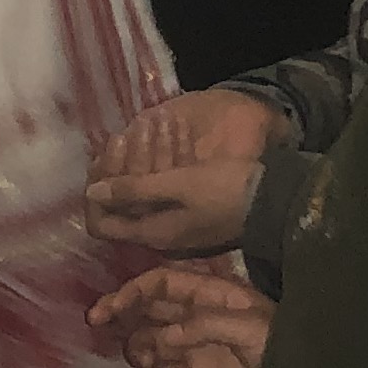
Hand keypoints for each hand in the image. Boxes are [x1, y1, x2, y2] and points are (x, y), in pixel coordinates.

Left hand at [85, 88, 290, 253]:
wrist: (275, 201)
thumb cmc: (225, 192)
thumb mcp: (178, 186)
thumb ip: (134, 190)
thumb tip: (92, 192)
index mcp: (152, 233)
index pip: (101, 225)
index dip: (92, 198)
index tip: (96, 165)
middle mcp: (159, 235)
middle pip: (118, 210)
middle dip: (114, 174)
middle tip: (120, 139)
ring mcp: (175, 227)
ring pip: (138, 198)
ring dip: (134, 168)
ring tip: (139, 132)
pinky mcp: (188, 215)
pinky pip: (156, 195)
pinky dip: (151, 172)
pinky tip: (155, 148)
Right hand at [90, 267, 272, 367]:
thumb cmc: (281, 349)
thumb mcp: (249, 326)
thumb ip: (204, 324)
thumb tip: (163, 337)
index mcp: (210, 296)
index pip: (162, 283)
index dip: (134, 290)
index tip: (110, 306)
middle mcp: (195, 319)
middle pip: (147, 310)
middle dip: (121, 315)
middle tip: (97, 325)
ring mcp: (192, 351)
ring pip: (147, 342)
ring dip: (137, 349)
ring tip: (145, 362)